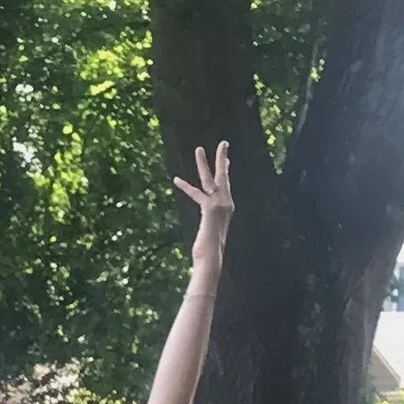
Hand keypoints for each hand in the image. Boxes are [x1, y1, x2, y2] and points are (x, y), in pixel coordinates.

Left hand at [173, 141, 233, 263]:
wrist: (212, 259)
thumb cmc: (209, 252)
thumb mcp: (209, 236)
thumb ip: (208, 229)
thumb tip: (206, 240)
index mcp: (227, 209)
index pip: (225, 187)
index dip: (225, 173)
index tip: (227, 161)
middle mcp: (226, 204)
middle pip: (224, 177)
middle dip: (223, 159)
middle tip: (223, 143)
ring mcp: (220, 205)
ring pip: (211, 179)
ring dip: (204, 163)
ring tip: (198, 149)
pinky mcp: (210, 209)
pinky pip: (196, 194)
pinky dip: (185, 188)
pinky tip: (175, 180)